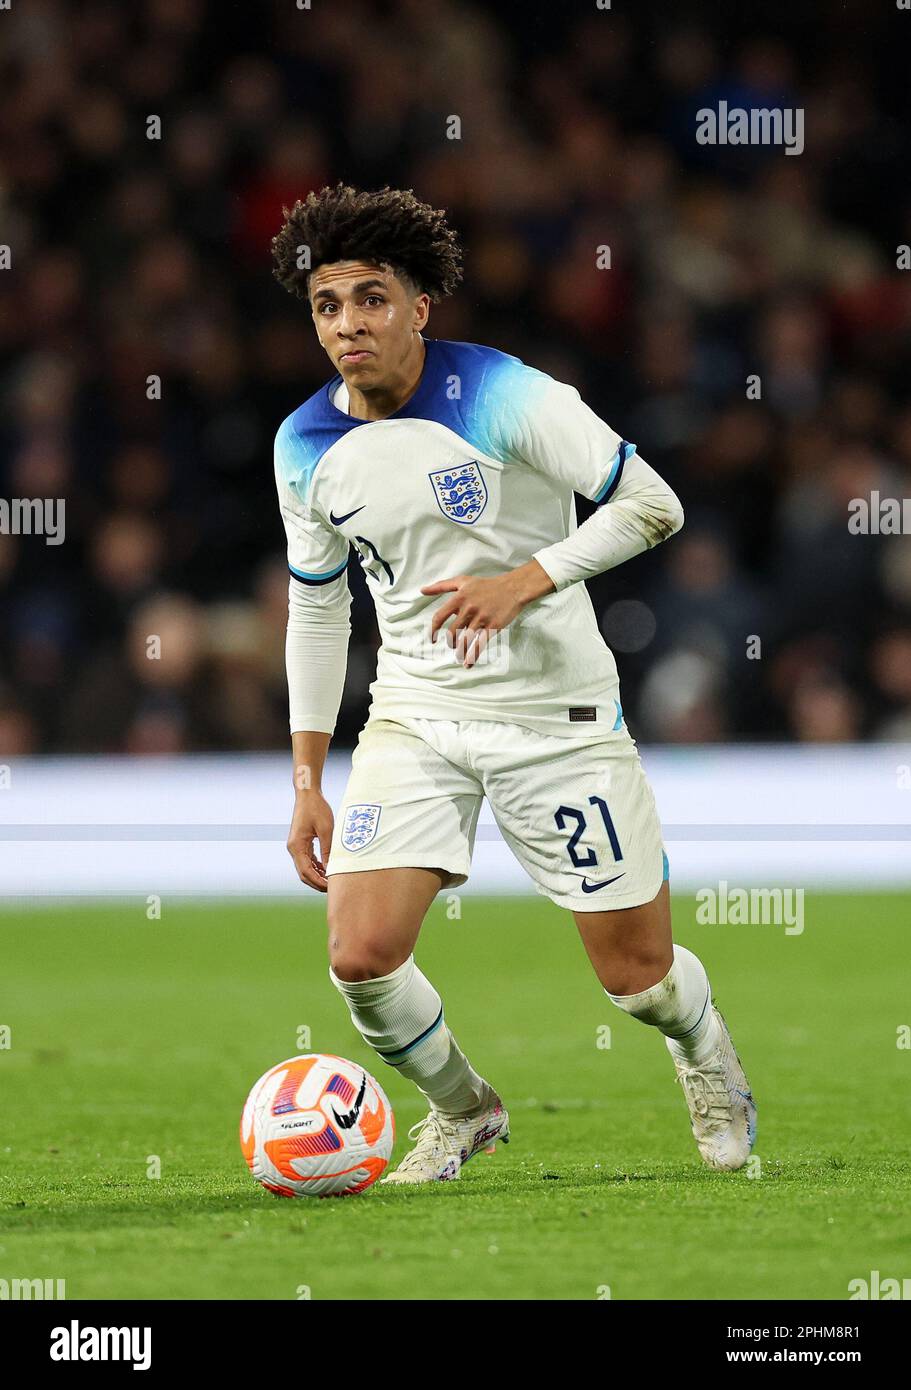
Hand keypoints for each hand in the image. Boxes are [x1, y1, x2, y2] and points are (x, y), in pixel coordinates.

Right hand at [287, 789, 333, 891]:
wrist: (308, 794)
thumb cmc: (317, 809)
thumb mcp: (327, 830)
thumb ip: (328, 851)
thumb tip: (331, 870)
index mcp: (297, 846)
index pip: (306, 872)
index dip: (318, 882)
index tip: (331, 887)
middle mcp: (293, 848)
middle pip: (303, 873)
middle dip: (317, 883)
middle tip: (333, 889)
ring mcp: (296, 846)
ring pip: (305, 868)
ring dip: (317, 876)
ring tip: (332, 881)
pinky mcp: (301, 842)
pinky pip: (307, 859)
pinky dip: (316, 867)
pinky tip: (327, 869)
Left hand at [421, 560, 554, 668]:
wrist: (512, 588)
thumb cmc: (486, 585)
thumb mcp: (462, 581)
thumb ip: (441, 586)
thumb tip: (422, 590)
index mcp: (459, 598)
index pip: (439, 617)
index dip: (433, 630)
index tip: (432, 639)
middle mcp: (468, 609)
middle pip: (452, 632)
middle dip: (451, 642)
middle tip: (453, 644)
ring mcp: (481, 618)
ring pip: (465, 640)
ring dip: (460, 651)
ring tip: (460, 654)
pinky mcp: (493, 626)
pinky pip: (480, 645)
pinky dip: (472, 656)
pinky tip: (468, 664)